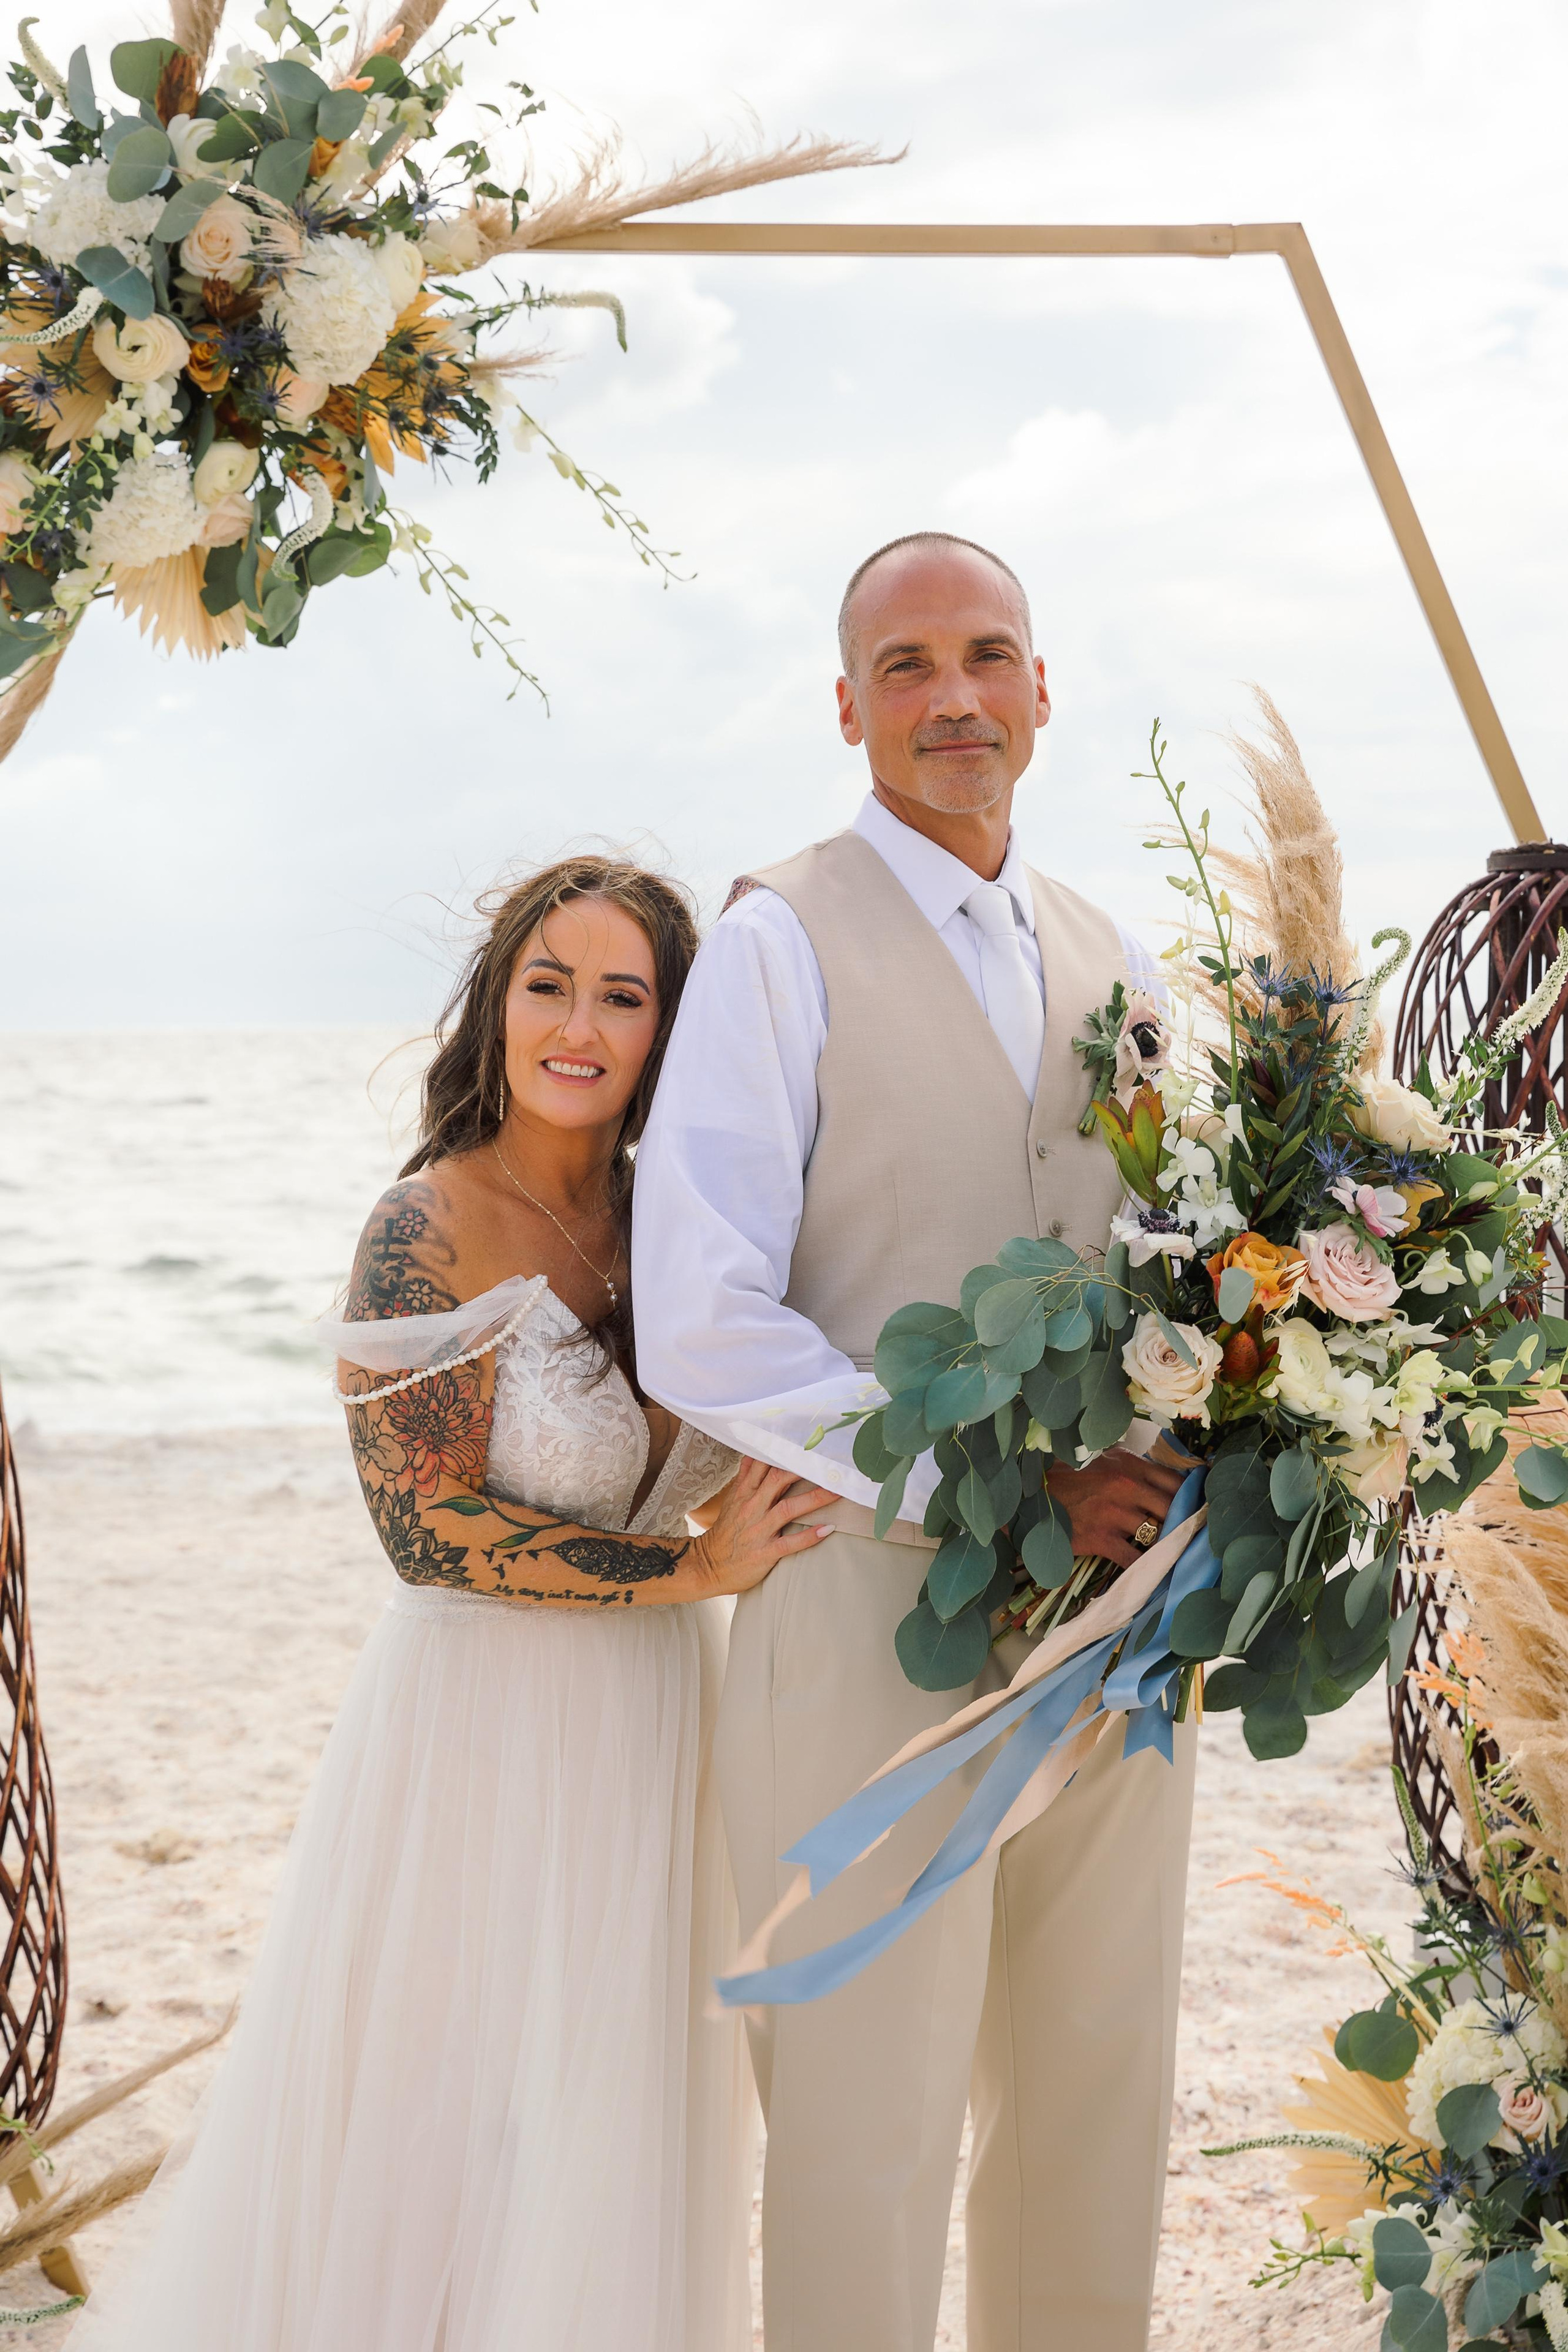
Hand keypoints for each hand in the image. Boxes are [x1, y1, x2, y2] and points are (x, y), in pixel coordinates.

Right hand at [689, 1460, 836, 1595]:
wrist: (709, 1565)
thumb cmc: (726, 1532)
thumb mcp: (732, 1500)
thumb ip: (745, 1477)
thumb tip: (753, 1453)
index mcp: (745, 1493)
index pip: (764, 1464)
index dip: (785, 1452)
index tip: (806, 1442)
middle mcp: (752, 1507)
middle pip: (778, 1480)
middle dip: (804, 1470)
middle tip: (828, 1463)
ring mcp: (759, 1530)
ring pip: (788, 1509)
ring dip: (814, 1499)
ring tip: (837, 1492)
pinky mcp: (764, 1552)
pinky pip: (790, 1543)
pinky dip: (809, 1536)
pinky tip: (828, 1529)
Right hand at [1044, 1446, 1186, 1568]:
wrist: (1033, 1497)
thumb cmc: (1069, 1477)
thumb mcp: (1103, 1460)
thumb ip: (1132, 1468)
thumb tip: (1162, 1481)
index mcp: (1130, 1465)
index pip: (1175, 1482)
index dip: (1192, 1498)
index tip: (1200, 1509)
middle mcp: (1126, 1486)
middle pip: (1172, 1509)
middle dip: (1185, 1524)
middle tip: (1194, 1536)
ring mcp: (1115, 1514)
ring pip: (1157, 1534)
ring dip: (1167, 1546)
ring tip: (1176, 1554)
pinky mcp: (1102, 1539)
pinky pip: (1134, 1558)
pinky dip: (1145, 1568)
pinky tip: (1152, 1573)